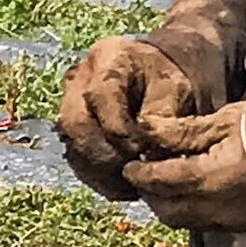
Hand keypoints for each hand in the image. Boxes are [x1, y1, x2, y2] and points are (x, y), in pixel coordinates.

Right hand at [57, 34, 201, 196]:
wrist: (159, 79)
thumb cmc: (169, 81)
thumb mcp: (175, 91)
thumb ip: (160, 118)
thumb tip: (146, 153)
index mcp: (108, 58)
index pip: (100, 95)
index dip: (118, 128)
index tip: (142, 150)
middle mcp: (79, 78)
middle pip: (75, 122)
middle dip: (103, 153)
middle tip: (132, 172)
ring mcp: (69, 104)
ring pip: (71, 144)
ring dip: (98, 171)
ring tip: (128, 188)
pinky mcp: (72, 130)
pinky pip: (75, 158)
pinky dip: (97, 177)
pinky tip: (121, 188)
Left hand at [124, 103, 245, 232]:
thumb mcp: (223, 120)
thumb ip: (182, 132)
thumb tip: (146, 132)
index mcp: (207, 178)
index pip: (157, 181)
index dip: (138, 173)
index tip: (129, 164)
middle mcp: (215, 208)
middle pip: (166, 209)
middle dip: (150, 193)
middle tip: (144, 174)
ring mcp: (233, 221)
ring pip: (184, 222)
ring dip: (169, 205)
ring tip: (167, 182)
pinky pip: (207, 224)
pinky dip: (191, 211)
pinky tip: (195, 192)